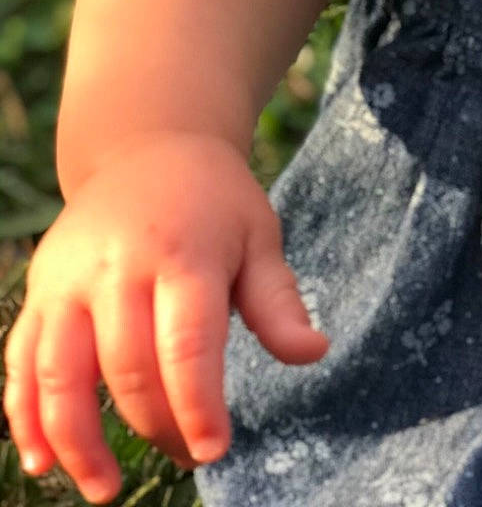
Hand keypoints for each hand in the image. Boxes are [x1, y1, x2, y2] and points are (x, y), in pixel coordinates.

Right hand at [2, 132, 327, 501]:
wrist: (149, 146)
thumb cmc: (214, 201)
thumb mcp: (259, 235)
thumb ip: (278, 300)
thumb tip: (314, 353)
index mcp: (183, 250)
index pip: (187, 343)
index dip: (198, 404)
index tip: (215, 448)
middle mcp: (118, 265)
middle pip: (125, 365)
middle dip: (155, 425)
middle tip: (186, 457)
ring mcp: (69, 279)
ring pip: (59, 373)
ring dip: (77, 441)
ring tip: (106, 488)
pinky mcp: (38, 290)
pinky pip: (20, 362)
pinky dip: (23, 417)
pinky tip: (42, 462)